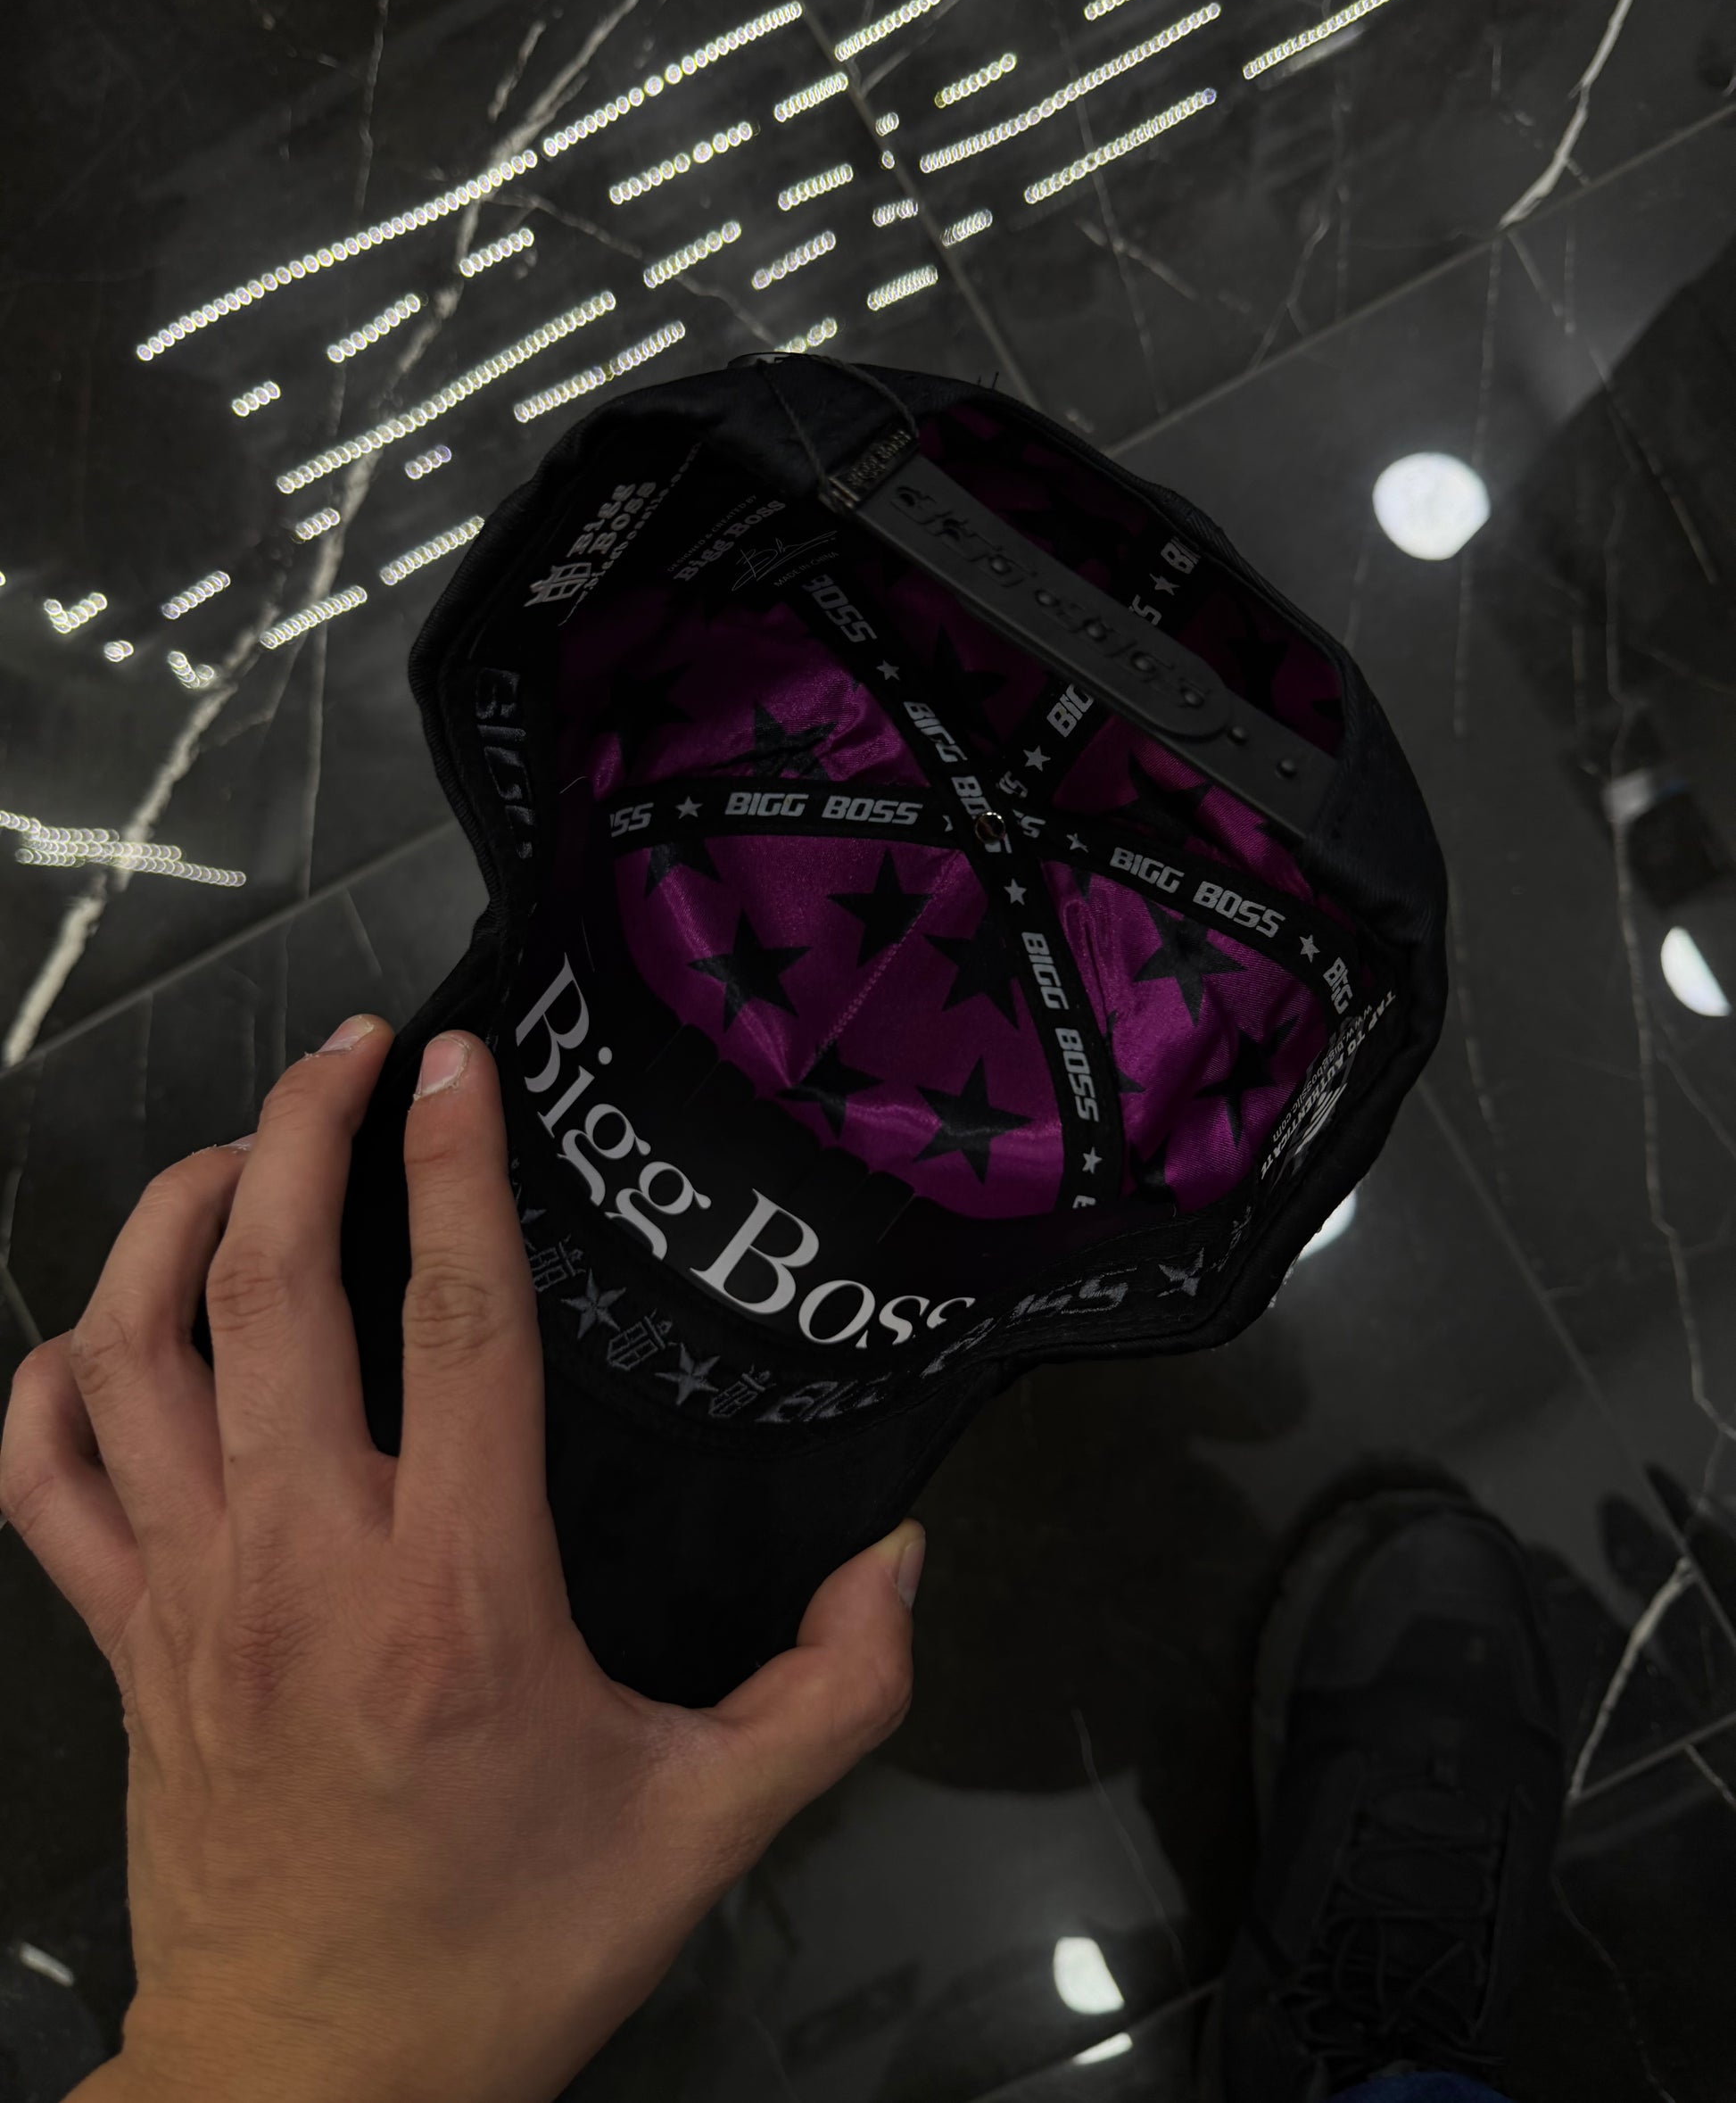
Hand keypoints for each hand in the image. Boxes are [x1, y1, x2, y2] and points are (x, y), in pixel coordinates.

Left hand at [0, 1016, 924, 2102]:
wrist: (311, 2092)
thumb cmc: (508, 1949)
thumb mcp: (708, 1829)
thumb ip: (831, 1693)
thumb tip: (902, 1559)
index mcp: (455, 1594)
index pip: (451, 1325)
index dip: (453, 1170)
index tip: (460, 1061)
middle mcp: (303, 1565)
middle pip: (266, 1291)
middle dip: (299, 1132)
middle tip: (356, 1050)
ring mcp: (187, 1599)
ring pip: (128, 1356)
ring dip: (167, 1221)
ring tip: (239, 1147)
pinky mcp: (121, 1647)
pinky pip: (43, 1482)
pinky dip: (49, 1383)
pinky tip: (99, 1328)